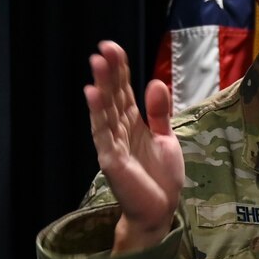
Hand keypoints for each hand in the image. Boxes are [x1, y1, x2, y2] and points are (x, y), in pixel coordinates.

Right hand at [84, 40, 184, 252]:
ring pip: (106, 110)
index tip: (113, 48)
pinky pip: (105, 134)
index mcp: (132, 123)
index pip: (123, 91)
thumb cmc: (160, 177)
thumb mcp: (166, 138)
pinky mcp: (112, 160)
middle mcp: (119, 130)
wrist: (160, 210)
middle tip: (104, 48)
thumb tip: (154, 82)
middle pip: (112, 96)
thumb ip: (160, 113)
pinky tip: (93, 95)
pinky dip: (98, 115)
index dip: (120, 70)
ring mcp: (113, 144)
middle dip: (109, 72)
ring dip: (101, 86)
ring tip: (97, 63)